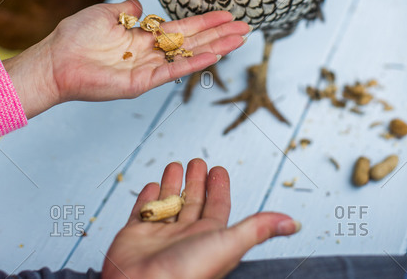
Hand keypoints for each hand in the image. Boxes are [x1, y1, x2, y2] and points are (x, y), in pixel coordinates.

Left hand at [5, 0, 248, 117]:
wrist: (55, 59)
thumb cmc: (76, 36)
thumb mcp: (106, 13)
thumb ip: (127, 8)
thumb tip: (141, 4)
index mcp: (145, 37)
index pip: (183, 28)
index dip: (206, 21)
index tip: (229, 15)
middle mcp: (151, 53)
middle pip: (194, 42)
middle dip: (220, 35)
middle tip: (247, 28)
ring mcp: (148, 69)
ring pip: (189, 56)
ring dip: (215, 48)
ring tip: (240, 40)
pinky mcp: (140, 83)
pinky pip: (171, 72)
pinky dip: (193, 64)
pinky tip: (214, 56)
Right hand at [103, 158, 299, 278]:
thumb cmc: (187, 273)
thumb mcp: (229, 244)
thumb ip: (258, 228)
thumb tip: (294, 223)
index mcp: (208, 238)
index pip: (217, 207)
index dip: (219, 188)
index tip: (219, 169)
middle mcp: (184, 237)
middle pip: (193, 202)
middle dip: (196, 181)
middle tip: (198, 160)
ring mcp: (158, 235)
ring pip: (169, 203)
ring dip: (172, 183)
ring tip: (176, 164)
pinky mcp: (134, 234)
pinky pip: (143, 210)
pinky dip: (148, 196)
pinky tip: (152, 184)